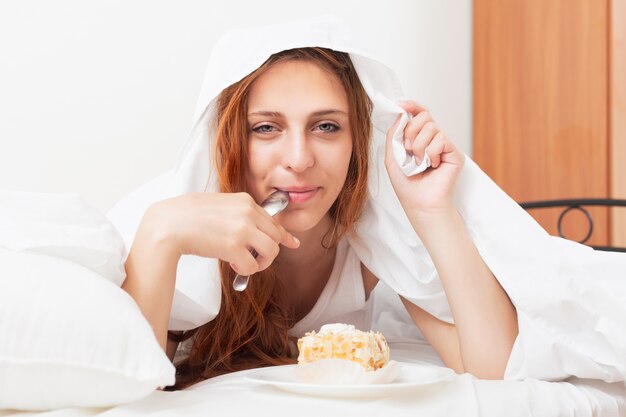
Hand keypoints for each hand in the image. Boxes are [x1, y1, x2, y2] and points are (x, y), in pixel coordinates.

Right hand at [140, 192, 299, 275]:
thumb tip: (258, 230)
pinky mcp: (233, 247)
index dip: (283, 235)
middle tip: (254, 259)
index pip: (273, 220)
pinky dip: (245, 270)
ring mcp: (242, 229)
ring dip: (260, 263)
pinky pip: (253, 266)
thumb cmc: (188, 216)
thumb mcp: (220, 206)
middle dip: (268, 252)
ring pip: (271, 252)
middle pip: (275, 237)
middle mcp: (247, 213)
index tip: (291, 243)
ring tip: (244, 263)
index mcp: (244, 200)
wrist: (168, 224)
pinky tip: (232, 265)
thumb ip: (240, 215)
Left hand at [384, 101, 464, 213]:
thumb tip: (401, 114)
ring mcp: (444, 145)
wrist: (419, 202)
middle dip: (410, 131)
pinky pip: (441, 139)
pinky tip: (433, 165)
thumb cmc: (406, 185)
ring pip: (431, 127)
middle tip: (407, 149)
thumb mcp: (392, 156)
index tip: (402, 106)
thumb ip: (393, 134)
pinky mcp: (454, 152)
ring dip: (419, 146)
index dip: (412, 106)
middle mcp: (432, 139)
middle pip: (424, 116)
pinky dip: (431, 153)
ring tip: (420, 162)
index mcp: (418, 138)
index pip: (418, 114)